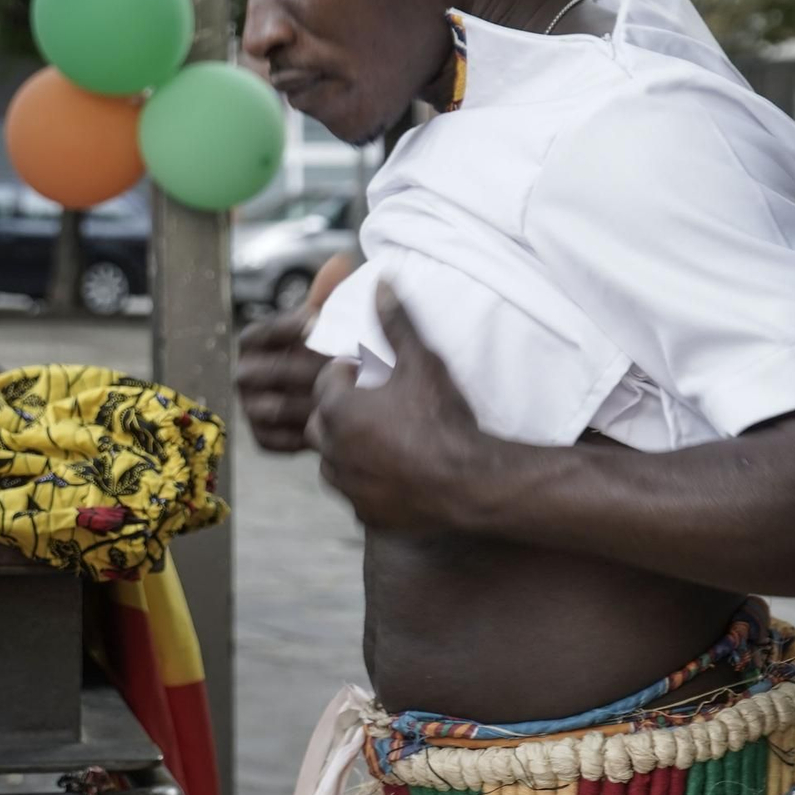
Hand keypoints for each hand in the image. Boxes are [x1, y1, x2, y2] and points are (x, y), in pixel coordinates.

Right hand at [235, 252, 355, 453]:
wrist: (345, 401)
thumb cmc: (334, 350)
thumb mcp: (334, 321)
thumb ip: (332, 293)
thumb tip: (340, 261)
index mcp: (255, 341)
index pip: (258, 333)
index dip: (284, 328)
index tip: (317, 323)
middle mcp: (245, 374)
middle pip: (259, 373)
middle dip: (299, 369)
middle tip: (337, 367)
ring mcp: (251, 408)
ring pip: (268, 408)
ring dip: (304, 404)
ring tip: (340, 399)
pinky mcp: (263, 438)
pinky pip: (275, 439)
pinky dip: (302, 435)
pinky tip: (334, 426)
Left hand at [306, 283, 485, 531]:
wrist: (471, 482)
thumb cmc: (443, 418)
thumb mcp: (421, 362)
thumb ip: (396, 323)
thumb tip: (382, 282)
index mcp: (338, 408)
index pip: (327, 382)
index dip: (351, 377)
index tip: (375, 378)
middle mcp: (332, 448)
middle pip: (323, 421)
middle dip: (343, 412)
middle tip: (380, 408)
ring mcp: (347, 484)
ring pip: (334, 459)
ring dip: (350, 447)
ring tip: (388, 439)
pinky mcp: (364, 512)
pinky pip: (355, 492)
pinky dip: (367, 481)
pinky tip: (397, 472)